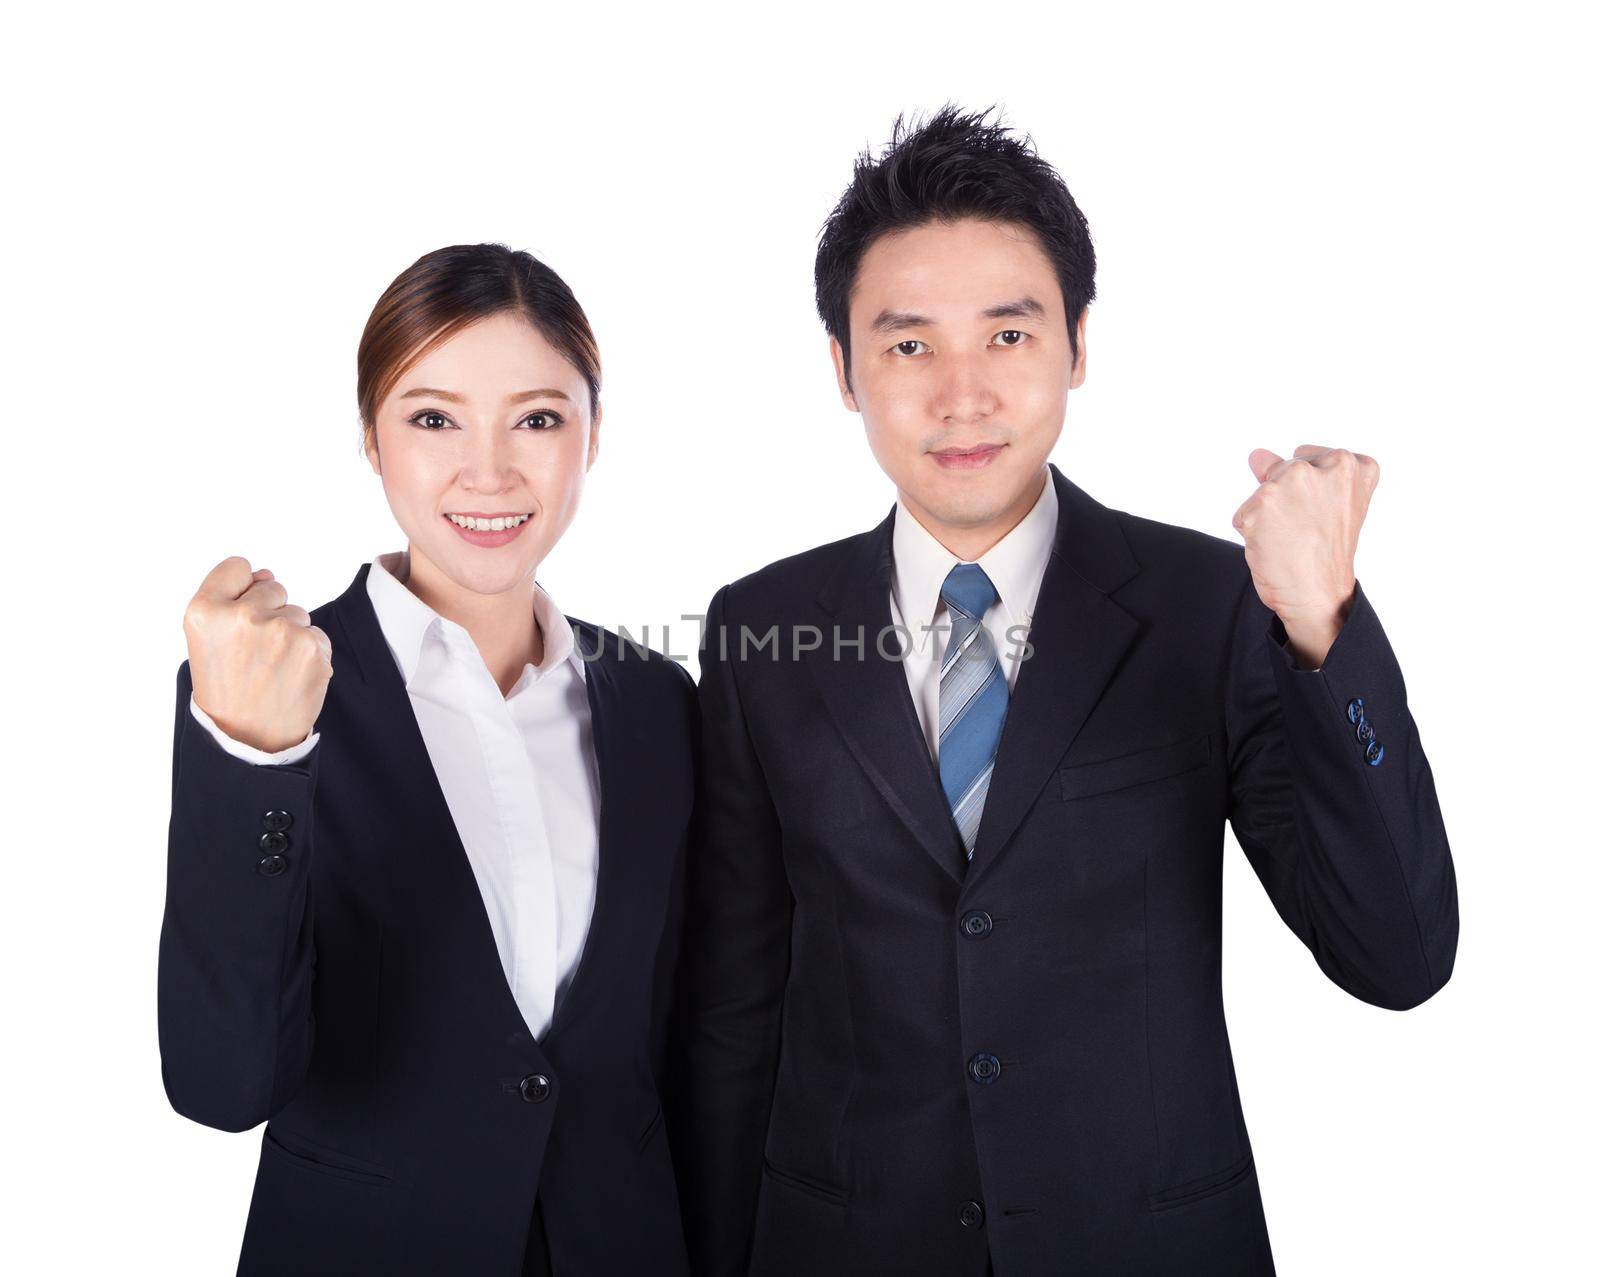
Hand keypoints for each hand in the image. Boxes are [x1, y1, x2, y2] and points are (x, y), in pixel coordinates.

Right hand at [184, 556, 332, 752]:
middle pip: (272, 587)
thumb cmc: (226, 687)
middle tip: (253, 653)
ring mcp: (280, 631)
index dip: (240, 590)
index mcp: (204, 611)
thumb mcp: (207, 640)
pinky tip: (291, 675)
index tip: (234, 619)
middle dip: (268, 613)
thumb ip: (230, 599)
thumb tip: (266, 574)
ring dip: (290, 635)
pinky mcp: (312, 647)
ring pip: (297, 611)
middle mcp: (241, 616)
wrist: (248, 739)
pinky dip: (309, 653)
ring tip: (271, 668)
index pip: (236, 567)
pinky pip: (316, 634)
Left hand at [1232, 445, 1378, 661]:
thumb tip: (1256, 456)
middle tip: (1305, 531)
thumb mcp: (1333, 502)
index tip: (1322, 515)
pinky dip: (1250, 532)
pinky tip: (1274, 547)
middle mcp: (1324, 468)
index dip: (1308, 491)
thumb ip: (1300, 471)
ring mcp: (1290, 485)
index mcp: (1352, 465)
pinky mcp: (1260, 506)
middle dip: (1285, 499)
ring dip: (1267, 516)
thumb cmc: (1327, 553)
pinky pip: (1243, 515)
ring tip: (1291, 540)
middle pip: (1282, 470)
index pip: (1307, 457)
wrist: (1318, 595)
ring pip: (1262, 492)